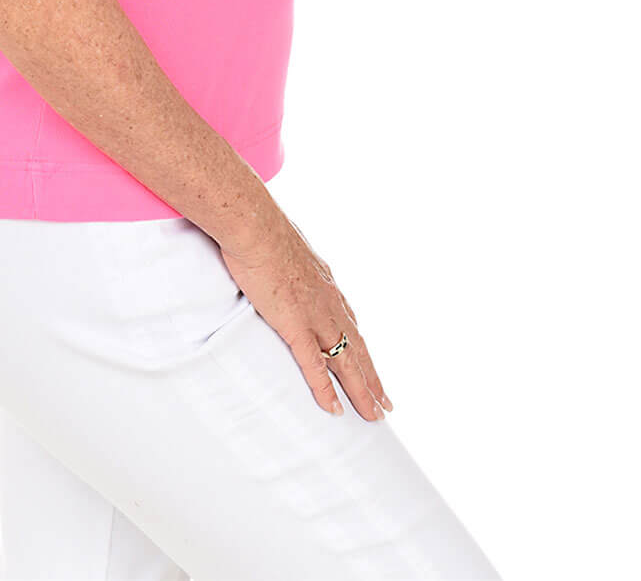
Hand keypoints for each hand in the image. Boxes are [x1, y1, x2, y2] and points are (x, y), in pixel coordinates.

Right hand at [218, 210, 393, 420]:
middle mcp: (329, 301)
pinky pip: (315, 366)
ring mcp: (315, 315)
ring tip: (373, 415)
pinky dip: (326, 390)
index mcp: (325, 282)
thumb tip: (280, 260)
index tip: (370, 366)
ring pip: (346, 362)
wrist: (254, 225)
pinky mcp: (296, 325)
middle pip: (358, 348)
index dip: (361, 348)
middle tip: (385, 404)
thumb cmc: (261, 228)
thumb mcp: (284, 246)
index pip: (351, 322)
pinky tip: (335, 410)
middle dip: (372, 378)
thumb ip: (289, 261)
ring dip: (361, 391)